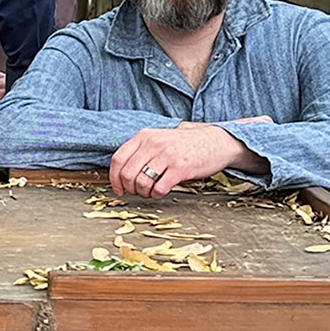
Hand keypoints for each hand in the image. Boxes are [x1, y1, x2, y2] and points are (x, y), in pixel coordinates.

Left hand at [109, 123, 261, 197]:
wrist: (215, 141)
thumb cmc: (185, 144)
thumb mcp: (158, 139)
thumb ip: (141, 151)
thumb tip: (122, 172)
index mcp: (144, 136)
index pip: (118, 159)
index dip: (114, 177)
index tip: (117, 188)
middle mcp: (153, 144)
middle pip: (127, 173)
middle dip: (128, 188)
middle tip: (135, 192)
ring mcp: (167, 156)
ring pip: (142, 182)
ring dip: (143, 193)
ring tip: (149, 192)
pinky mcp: (181, 168)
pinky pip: (159, 188)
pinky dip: (156, 194)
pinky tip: (160, 192)